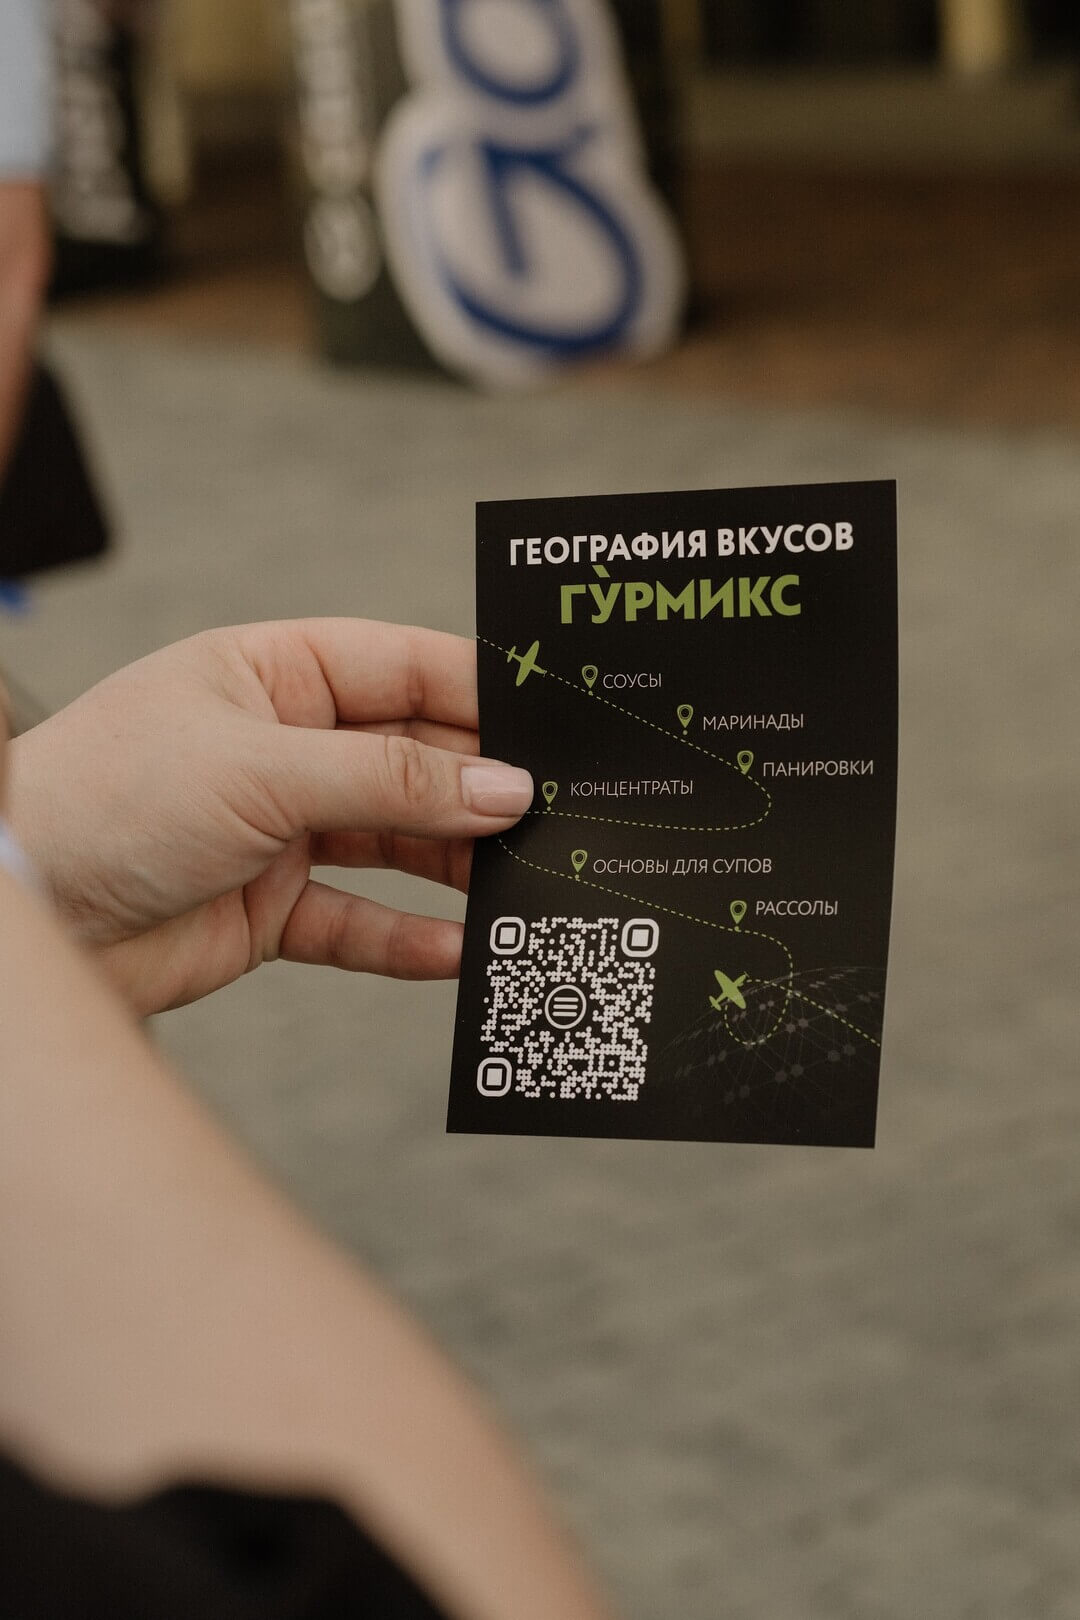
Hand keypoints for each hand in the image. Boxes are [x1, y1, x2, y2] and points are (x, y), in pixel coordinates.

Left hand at [7, 619, 532, 1014]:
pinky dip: (405, 939)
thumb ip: (389, 780)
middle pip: (412, 759)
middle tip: (557, 817)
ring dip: (455, 866)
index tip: (557, 722)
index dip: (481, 692)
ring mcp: (280, 829)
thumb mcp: (260, 770)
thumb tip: (501, 787)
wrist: (27, 911)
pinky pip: (358, 921)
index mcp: (274, 676)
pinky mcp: (270, 909)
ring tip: (521, 885)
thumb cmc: (106, 799)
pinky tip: (455, 951)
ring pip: (396, 841)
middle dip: (480, 788)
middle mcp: (284, 747)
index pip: (403, 669)